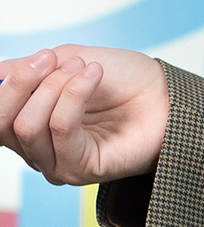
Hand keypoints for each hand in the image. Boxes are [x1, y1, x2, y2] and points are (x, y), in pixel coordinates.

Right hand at [0, 46, 169, 184]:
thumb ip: (26, 69)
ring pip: (27, 126)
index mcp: (28, 121)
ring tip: (86, 67)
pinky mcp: (78, 170)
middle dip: (22, 82)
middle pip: (1, 122)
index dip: (7, 84)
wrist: (165, 92)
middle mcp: (36, 147)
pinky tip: (93, 76)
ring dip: (57, 85)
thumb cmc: (120, 78)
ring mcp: (55, 162)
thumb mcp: (65, 59)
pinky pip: (60, 130)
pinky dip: (74, 95)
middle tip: (53, 57)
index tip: (38, 57)